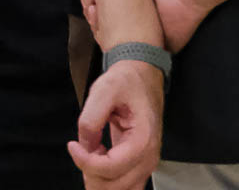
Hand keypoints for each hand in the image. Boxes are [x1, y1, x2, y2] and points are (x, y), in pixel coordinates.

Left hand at [68, 58, 163, 189]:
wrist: (143, 76)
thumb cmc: (127, 81)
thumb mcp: (104, 90)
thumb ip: (90, 119)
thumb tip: (84, 145)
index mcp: (143, 137)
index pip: (111, 167)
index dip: (85, 162)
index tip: (73, 145)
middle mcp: (149, 154)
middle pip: (115, 186)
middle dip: (90, 173)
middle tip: (81, 149)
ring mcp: (146, 161)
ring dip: (98, 180)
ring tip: (89, 157)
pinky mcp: (140, 163)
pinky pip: (126, 187)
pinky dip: (107, 183)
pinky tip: (97, 167)